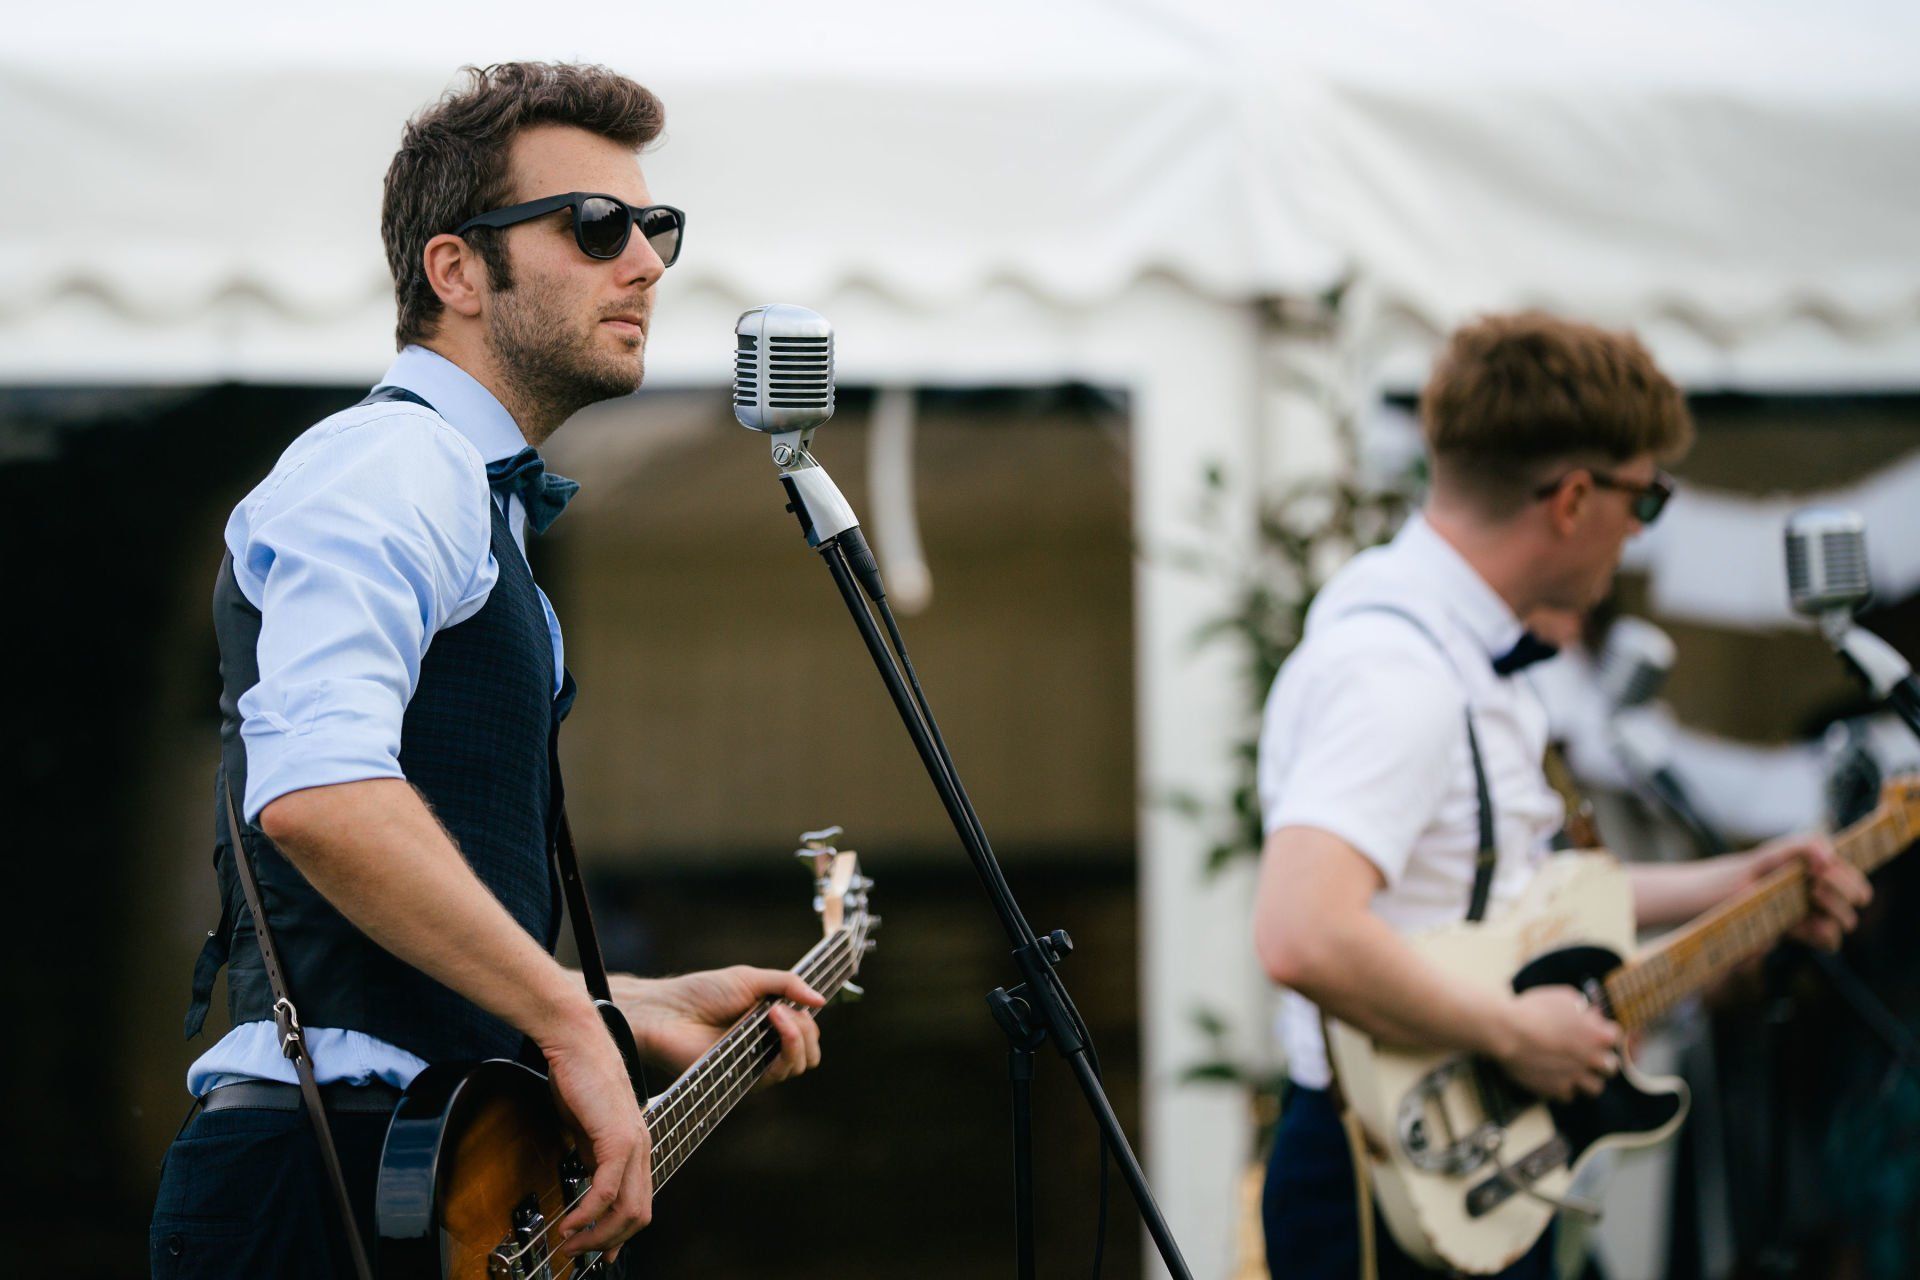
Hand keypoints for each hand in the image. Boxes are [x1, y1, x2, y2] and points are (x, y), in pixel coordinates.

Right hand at [538, 1002, 651, 1262]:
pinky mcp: (618, 1138)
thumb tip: (584, 1186)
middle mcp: (641, 1148)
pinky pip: (606, 1191)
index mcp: (635, 1146)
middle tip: (578, 1253)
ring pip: (627, 1210)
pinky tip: (569, 1221)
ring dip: (596, 1235)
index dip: (621, 1233)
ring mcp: (634, 1143)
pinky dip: (587, 1214)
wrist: (576, 1042)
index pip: (639, 1202)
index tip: (601, 1252)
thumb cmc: (577, 1077)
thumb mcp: (585, 1128)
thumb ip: (591, 1155)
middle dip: (608, 1242)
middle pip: (639, 1215)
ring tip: (570, 1243)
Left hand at [612, 965, 824, 1082]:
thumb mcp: (751, 978)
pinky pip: (778, 1074)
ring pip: (800, 1064)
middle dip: (807, 1028)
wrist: (667, 1011)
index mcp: (769, 1026)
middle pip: (810, 1053)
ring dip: (797, 1035)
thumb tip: (822, 999)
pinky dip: (785, 1044)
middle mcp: (765, 1049)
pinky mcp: (743, 1080)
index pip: (808, 1034)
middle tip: (782, 1009)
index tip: (798, 999)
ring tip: (773, 1013)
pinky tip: (769, 1020)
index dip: (809, 1020)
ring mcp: (755, 1066)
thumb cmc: (702, 993)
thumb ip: (788, 984)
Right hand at [1492, 986, 1621, 1102]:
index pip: (1615, 1036)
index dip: (1603, 1031)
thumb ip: (1581, 1007)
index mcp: (1597, 1035)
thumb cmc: (1534, 1010)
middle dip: (1602, 1060)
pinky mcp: (1556, 1089)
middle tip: (1587, 1054)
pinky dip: (1564, 1088)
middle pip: (1611, 1067)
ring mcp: (1575, 1077)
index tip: (1592, 1028)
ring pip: (1595, 1088)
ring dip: (1587, 1079)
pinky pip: (1568, 1095)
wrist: (1507, 1032)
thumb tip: (1587, 1013)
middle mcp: (1592, 1059)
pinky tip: (1554, 1078)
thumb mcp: (1562, 996)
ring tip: (1575, 1071)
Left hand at [1744, 834, 1872, 950]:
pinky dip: (1826, 930)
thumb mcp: (1780, 850)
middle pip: (1860, 896)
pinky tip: (1809, 919)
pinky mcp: (1804, 935)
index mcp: (1828, 877)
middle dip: (1847, 885)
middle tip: (1817, 875)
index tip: (1824, 865)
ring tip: (1812, 891)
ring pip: (1849, 921)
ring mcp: (1817, 918)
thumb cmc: (1759, 869)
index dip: (1852, 874)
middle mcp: (1827, 899)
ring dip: (1837, 904)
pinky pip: (1831, 941)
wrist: (1731, 890)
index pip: (1857, 880)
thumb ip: (1807, 844)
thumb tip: (1829, 860)